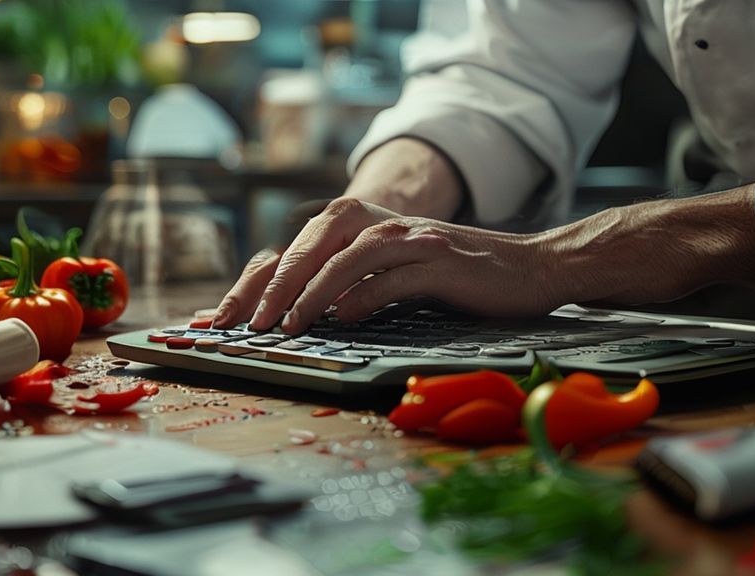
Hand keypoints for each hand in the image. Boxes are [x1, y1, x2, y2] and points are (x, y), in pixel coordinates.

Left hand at [212, 197, 557, 333]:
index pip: (297, 249)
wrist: (528, 266)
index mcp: (363, 224)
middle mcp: (382, 224)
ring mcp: (412, 239)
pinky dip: (364, 297)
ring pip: (347, 259)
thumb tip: (302, 312)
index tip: (225, 316)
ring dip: (311, 293)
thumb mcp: (396, 271)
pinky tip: (342, 319)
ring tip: (286, 326)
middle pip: (312, 246)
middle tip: (246, 323)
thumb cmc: (456, 276)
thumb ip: (353, 281)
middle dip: (274, 285)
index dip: (258, 282)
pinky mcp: (440, 262)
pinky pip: (392, 278)